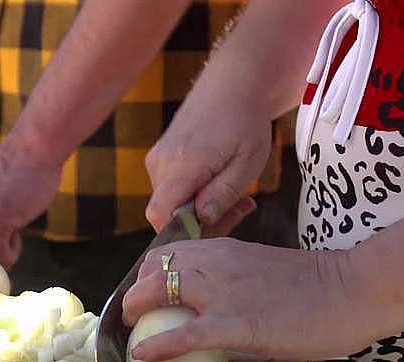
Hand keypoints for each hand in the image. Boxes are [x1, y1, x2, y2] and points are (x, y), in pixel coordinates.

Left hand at [122, 238, 378, 361]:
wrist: (354, 290)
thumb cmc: (316, 285)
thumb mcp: (262, 268)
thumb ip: (234, 275)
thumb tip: (214, 298)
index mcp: (224, 249)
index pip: (168, 252)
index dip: (150, 274)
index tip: (146, 295)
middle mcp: (216, 262)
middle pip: (155, 268)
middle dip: (135, 293)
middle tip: (132, 317)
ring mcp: (224, 291)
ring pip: (159, 291)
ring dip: (136, 312)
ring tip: (131, 336)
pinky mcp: (237, 322)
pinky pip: (185, 334)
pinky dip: (160, 345)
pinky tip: (145, 356)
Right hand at [145, 90, 271, 236]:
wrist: (231, 84)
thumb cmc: (245, 120)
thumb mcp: (246, 163)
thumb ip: (221, 195)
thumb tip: (200, 223)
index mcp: (182, 165)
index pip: (160, 215)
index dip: (182, 233)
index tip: (213, 228)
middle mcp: (161, 164)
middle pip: (170, 215)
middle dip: (204, 222)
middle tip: (241, 209)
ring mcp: (157, 161)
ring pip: (172, 205)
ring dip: (203, 209)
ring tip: (237, 194)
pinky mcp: (160, 159)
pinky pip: (172, 191)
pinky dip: (195, 195)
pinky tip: (219, 183)